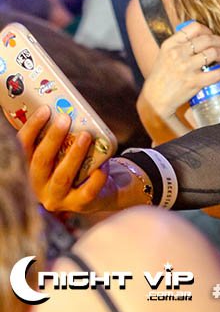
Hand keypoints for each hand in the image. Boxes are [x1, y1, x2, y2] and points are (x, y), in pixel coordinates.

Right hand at [18, 106, 137, 212]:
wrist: (99, 190)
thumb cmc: (77, 163)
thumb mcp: (62, 151)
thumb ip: (57, 136)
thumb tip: (61, 105)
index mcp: (30, 170)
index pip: (23, 149)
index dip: (32, 128)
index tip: (45, 110)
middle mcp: (39, 188)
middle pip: (41, 162)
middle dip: (53, 139)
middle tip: (65, 119)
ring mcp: (59, 199)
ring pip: (63, 176)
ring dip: (74, 154)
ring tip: (85, 136)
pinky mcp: (80, 205)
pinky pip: (88, 190)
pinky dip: (97, 176)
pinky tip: (103, 163)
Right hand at [137, 21, 219, 122]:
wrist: (155, 98)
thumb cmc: (162, 76)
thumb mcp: (165, 54)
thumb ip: (180, 45)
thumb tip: (202, 37)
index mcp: (171, 44)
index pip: (194, 27)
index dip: (207, 29)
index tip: (213, 35)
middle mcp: (178, 53)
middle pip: (207, 39)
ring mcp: (186, 68)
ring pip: (213, 53)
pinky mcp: (194, 82)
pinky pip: (216, 73)